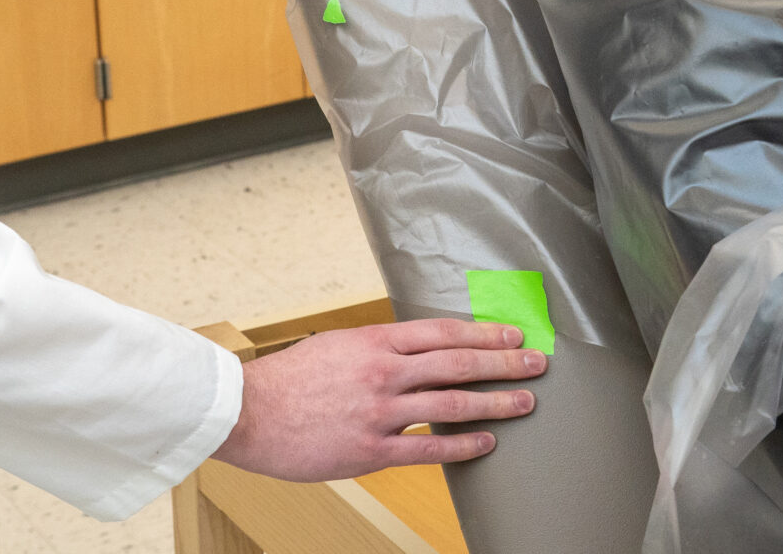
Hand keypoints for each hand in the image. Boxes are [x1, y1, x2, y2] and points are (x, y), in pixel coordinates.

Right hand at [212, 319, 547, 481]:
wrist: (245, 412)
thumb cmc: (287, 380)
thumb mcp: (337, 346)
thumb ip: (379, 350)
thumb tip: (417, 353)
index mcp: (374, 342)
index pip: (444, 332)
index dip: (485, 333)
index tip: (513, 335)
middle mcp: (383, 373)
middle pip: (458, 364)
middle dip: (504, 362)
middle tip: (537, 363)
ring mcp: (378, 413)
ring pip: (451, 405)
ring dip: (495, 403)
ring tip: (524, 402)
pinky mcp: (369, 450)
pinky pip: (428, 450)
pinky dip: (462, 446)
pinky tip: (486, 442)